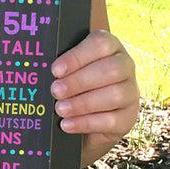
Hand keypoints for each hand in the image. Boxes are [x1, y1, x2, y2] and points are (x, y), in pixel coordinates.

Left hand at [50, 29, 138, 166]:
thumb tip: (38, 64)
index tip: (55, 70)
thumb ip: (61, 66)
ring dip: (83, 103)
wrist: (85, 120)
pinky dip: (86, 123)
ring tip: (60, 109)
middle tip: (55, 91)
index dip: (78, 56)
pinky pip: (112, 120)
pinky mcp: (129, 117)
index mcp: (110, 47)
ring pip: (115, 95)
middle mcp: (125, 66)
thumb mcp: (68, 71)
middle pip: (110, 70)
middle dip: (79, 81)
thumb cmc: (72, 86)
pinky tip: (67, 124)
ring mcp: (131, 92)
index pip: (101, 44)